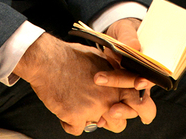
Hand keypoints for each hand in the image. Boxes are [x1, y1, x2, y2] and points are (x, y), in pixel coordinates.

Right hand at [14, 34, 147, 133]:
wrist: (46, 60)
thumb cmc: (68, 56)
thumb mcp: (98, 59)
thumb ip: (111, 73)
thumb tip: (115, 81)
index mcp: (117, 82)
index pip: (139, 102)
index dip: (137, 110)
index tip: (133, 112)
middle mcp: (109, 97)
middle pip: (120, 121)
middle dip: (109, 118)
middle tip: (96, 108)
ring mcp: (94, 108)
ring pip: (99, 125)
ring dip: (89, 119)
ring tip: (77, 105)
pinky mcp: (78, 117)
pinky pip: (77, 129)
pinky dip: (69, 121)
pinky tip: (63, 106)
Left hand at [96, 18, 155, 126]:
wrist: (113, 37)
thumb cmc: (124, 32)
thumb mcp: (125, 29)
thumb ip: (129, 36)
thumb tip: (134, 46)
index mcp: (150, 66)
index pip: (152, 78)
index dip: (146, 83)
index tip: (138, 84)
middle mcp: (142, 81)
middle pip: (142, 99)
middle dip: (130, 104)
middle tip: (114, 107)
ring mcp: (130, 88)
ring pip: (131, 107)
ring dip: (121, 111)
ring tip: (107, 113)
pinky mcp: (117, 92)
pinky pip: (116, 106)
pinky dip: (108, 114)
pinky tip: (99, 119)